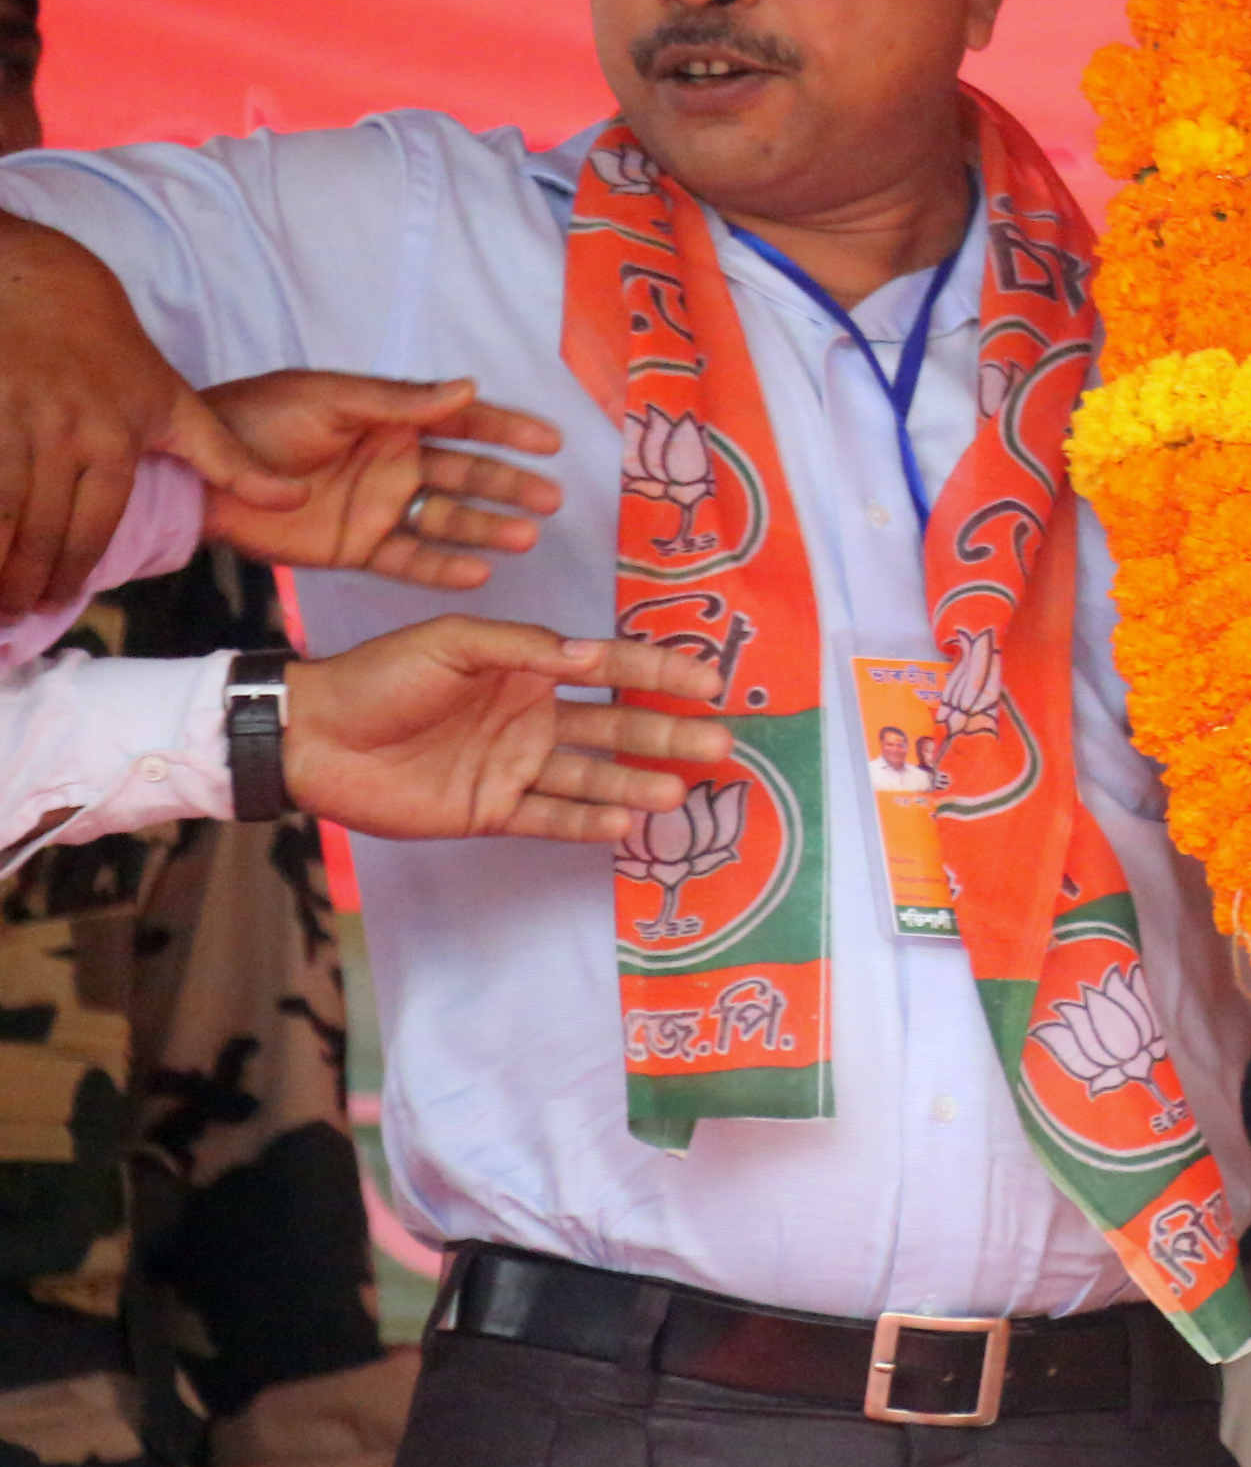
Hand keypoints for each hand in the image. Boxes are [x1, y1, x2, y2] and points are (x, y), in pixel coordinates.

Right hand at [0, 217, 302, 619]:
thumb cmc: (106, 347)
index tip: (57, 600)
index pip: (96, 527)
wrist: (35, 283)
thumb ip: (228, 459)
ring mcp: (13, 425)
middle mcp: (65, 437)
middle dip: (27, 582)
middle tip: (14, 613)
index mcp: (117, 440)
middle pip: (44, 532)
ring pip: (2, 515)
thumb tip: (295, 501)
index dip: (73, 571)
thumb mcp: (174, 400)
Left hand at [197, 372, 565, 589]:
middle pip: (466, 475)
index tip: (550, 443)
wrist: (197, 477)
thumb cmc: (258, 420)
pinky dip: (442, 568)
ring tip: (526, 539)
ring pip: (447, 519)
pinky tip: (478, 574)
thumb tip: (470, 388)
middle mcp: (394, 462)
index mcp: (390, 419)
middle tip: (551, 501)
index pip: (462, 423)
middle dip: (509, 485)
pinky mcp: (356, 547)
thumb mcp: (331, 400)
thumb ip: (401, 402)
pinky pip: (408, 559)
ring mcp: (378, 507)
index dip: (507, 431)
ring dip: (487, 528)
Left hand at [283, 620, 728, 844]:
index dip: (660, 674)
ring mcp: (514, 767)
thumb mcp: (454, 643)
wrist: (313, 736)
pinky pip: (549, 817)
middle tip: (721, 744)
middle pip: (615, 727)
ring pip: (591, 776)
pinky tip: (625, 823)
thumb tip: (595, 655)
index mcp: (528, 668)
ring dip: (636, 783)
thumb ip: (526, 648)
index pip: (609, 669)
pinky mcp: (490, 811)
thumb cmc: (381, 675)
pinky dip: (586, 822)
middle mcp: (532, 718)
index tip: (709, 681)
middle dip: (668, 734)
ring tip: (680, 792)